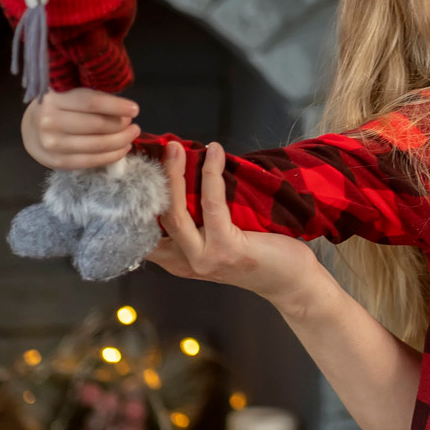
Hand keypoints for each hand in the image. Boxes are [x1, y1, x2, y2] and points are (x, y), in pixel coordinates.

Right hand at [22, 88, 139, 168]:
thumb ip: (92, 98)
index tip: (134, 109)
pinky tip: (122, 149)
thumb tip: (125, 110)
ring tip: (131, 135)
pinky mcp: (57, 162)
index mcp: (54, 98)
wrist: (31, 129)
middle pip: (97, 125)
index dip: (117, 106)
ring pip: (97, 145)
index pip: (91, 102)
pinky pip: (91, 161)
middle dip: (122, 125)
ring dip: (121, 141)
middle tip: (133, 124)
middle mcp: (50, 121)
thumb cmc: (58, 107)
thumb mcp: (69, 94)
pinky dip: (112, 156)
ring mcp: (52, 144)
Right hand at [146, 142, 329, 315]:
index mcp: (180, 260)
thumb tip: (189, 180)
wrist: (291, 281)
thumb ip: (199, 224)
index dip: (138, 204)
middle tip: (164, 149)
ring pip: (176, 213)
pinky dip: (211, 175)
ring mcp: (206, 258)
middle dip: (158, 180)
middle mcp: (187, 262)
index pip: (147, 234)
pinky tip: (214, 154)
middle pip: (159, 218)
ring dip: (175, 175)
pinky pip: (212, 206)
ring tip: (177, 148)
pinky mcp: (227, 249)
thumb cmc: (260, 256)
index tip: (142, 172)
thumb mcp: (219, 243)